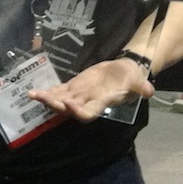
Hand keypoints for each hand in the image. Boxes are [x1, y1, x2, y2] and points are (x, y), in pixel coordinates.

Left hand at [27, 58, 153, 122]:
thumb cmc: (132, 77)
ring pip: (60, 100)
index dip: (78, 111)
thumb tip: (149, 91)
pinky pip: (58, 91)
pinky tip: (33, 91)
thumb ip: (142, 86)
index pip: (88, 112)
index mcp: (102, 103)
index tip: (69, 105)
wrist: (125, 71)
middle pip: (69, 108)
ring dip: (47, 98)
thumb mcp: (139, 80)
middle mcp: (87, 101)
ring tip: (32, 95)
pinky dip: (47, 91)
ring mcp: (79, 95)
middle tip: (42, 99)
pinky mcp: (74, 86)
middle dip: (56, 105)